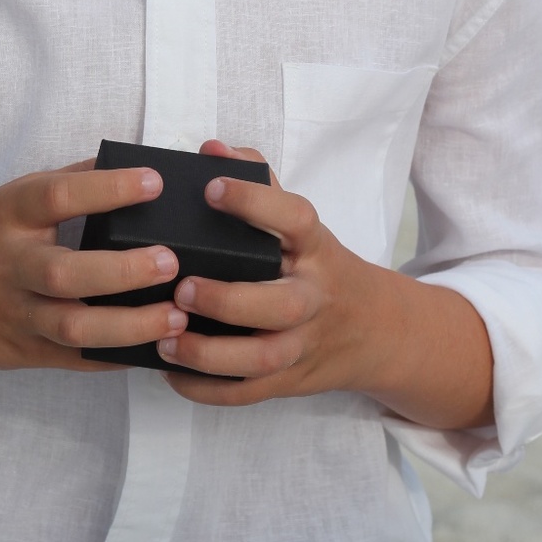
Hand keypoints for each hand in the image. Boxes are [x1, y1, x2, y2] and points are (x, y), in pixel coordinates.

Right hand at [0, 160, 187, 376]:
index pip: (57, 196)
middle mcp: (8, 265)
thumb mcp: (7, 200)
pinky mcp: (24, 352)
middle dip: (122, 270)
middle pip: (63, 271)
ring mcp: (15, 313)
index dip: (107, 188)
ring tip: (176, 316)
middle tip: (171, 261)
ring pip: (72, 326)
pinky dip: (116, 358)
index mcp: (7, 215)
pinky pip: (75, 360)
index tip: (154, 182)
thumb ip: (66, 183)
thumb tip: (130, 163)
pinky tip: (155, 350)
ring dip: (128, 325)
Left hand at [153, 140, 380, 404]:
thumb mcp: (301, 225)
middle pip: (281, 304)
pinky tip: (169, 371)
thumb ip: (258, 181)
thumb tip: (210, 149)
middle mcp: (314, 296)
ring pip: (263, 357)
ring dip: (210, 353)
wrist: (377, 331)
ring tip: (163, 338)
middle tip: (181, 287)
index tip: (211, 188)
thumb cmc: (318, 265)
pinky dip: (207, 388)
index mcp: (316, 248)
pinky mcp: (290, 380)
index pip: (295, 219)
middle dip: (228, 299)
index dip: (256, 202)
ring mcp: (304, 343)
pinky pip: (249, 392)